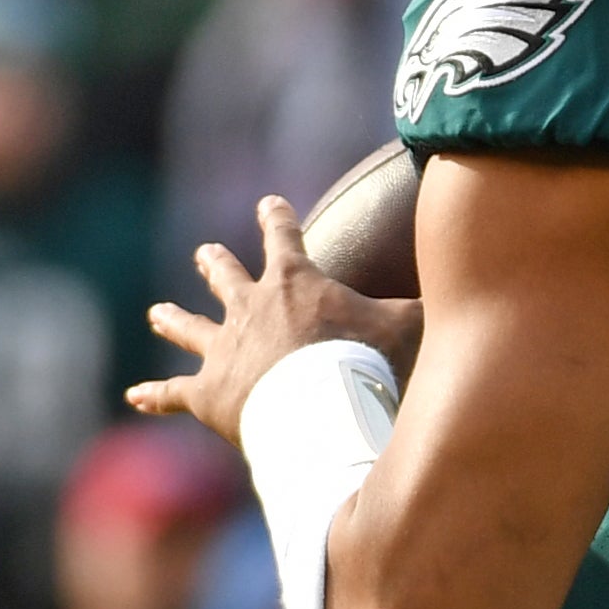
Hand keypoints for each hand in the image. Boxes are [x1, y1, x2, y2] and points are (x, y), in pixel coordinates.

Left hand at [129, 195, 424, 444]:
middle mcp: (250, 307)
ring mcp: (224, 349)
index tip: (267, 202)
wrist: (315, 406)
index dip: (276, 218)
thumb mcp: (405, 326)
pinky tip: (134, 396)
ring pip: (192, 328)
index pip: (284, 237)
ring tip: (158, 311)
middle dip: (217, 265)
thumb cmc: (363, 361)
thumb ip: (428, 308)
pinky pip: (174, 392)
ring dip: (175, 319)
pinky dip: (155, 395)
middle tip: (204, 253)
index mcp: (294, 283)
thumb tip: (474, 294)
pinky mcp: (206, 391)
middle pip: (227, 278)